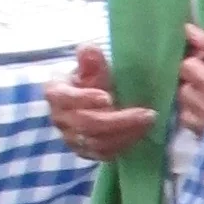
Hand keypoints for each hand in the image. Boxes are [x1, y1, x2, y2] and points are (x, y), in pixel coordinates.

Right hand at [42, 43, 153, 163]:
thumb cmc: (89, 80)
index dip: (85, 99)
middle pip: (86, 124)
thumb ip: (90, 59)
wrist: (88, 102)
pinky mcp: (84, 152)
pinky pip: (104, 154)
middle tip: (146, 113)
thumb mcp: (90, 66)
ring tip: (148, 121)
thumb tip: (89, 49)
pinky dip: (124, 144)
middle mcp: (59, 118)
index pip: (65, 98)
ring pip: (97, 142)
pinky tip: (141, 132)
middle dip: (118, 120)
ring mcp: (71, 138)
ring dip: (126, 133)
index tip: (108, 97)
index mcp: (56, 93)